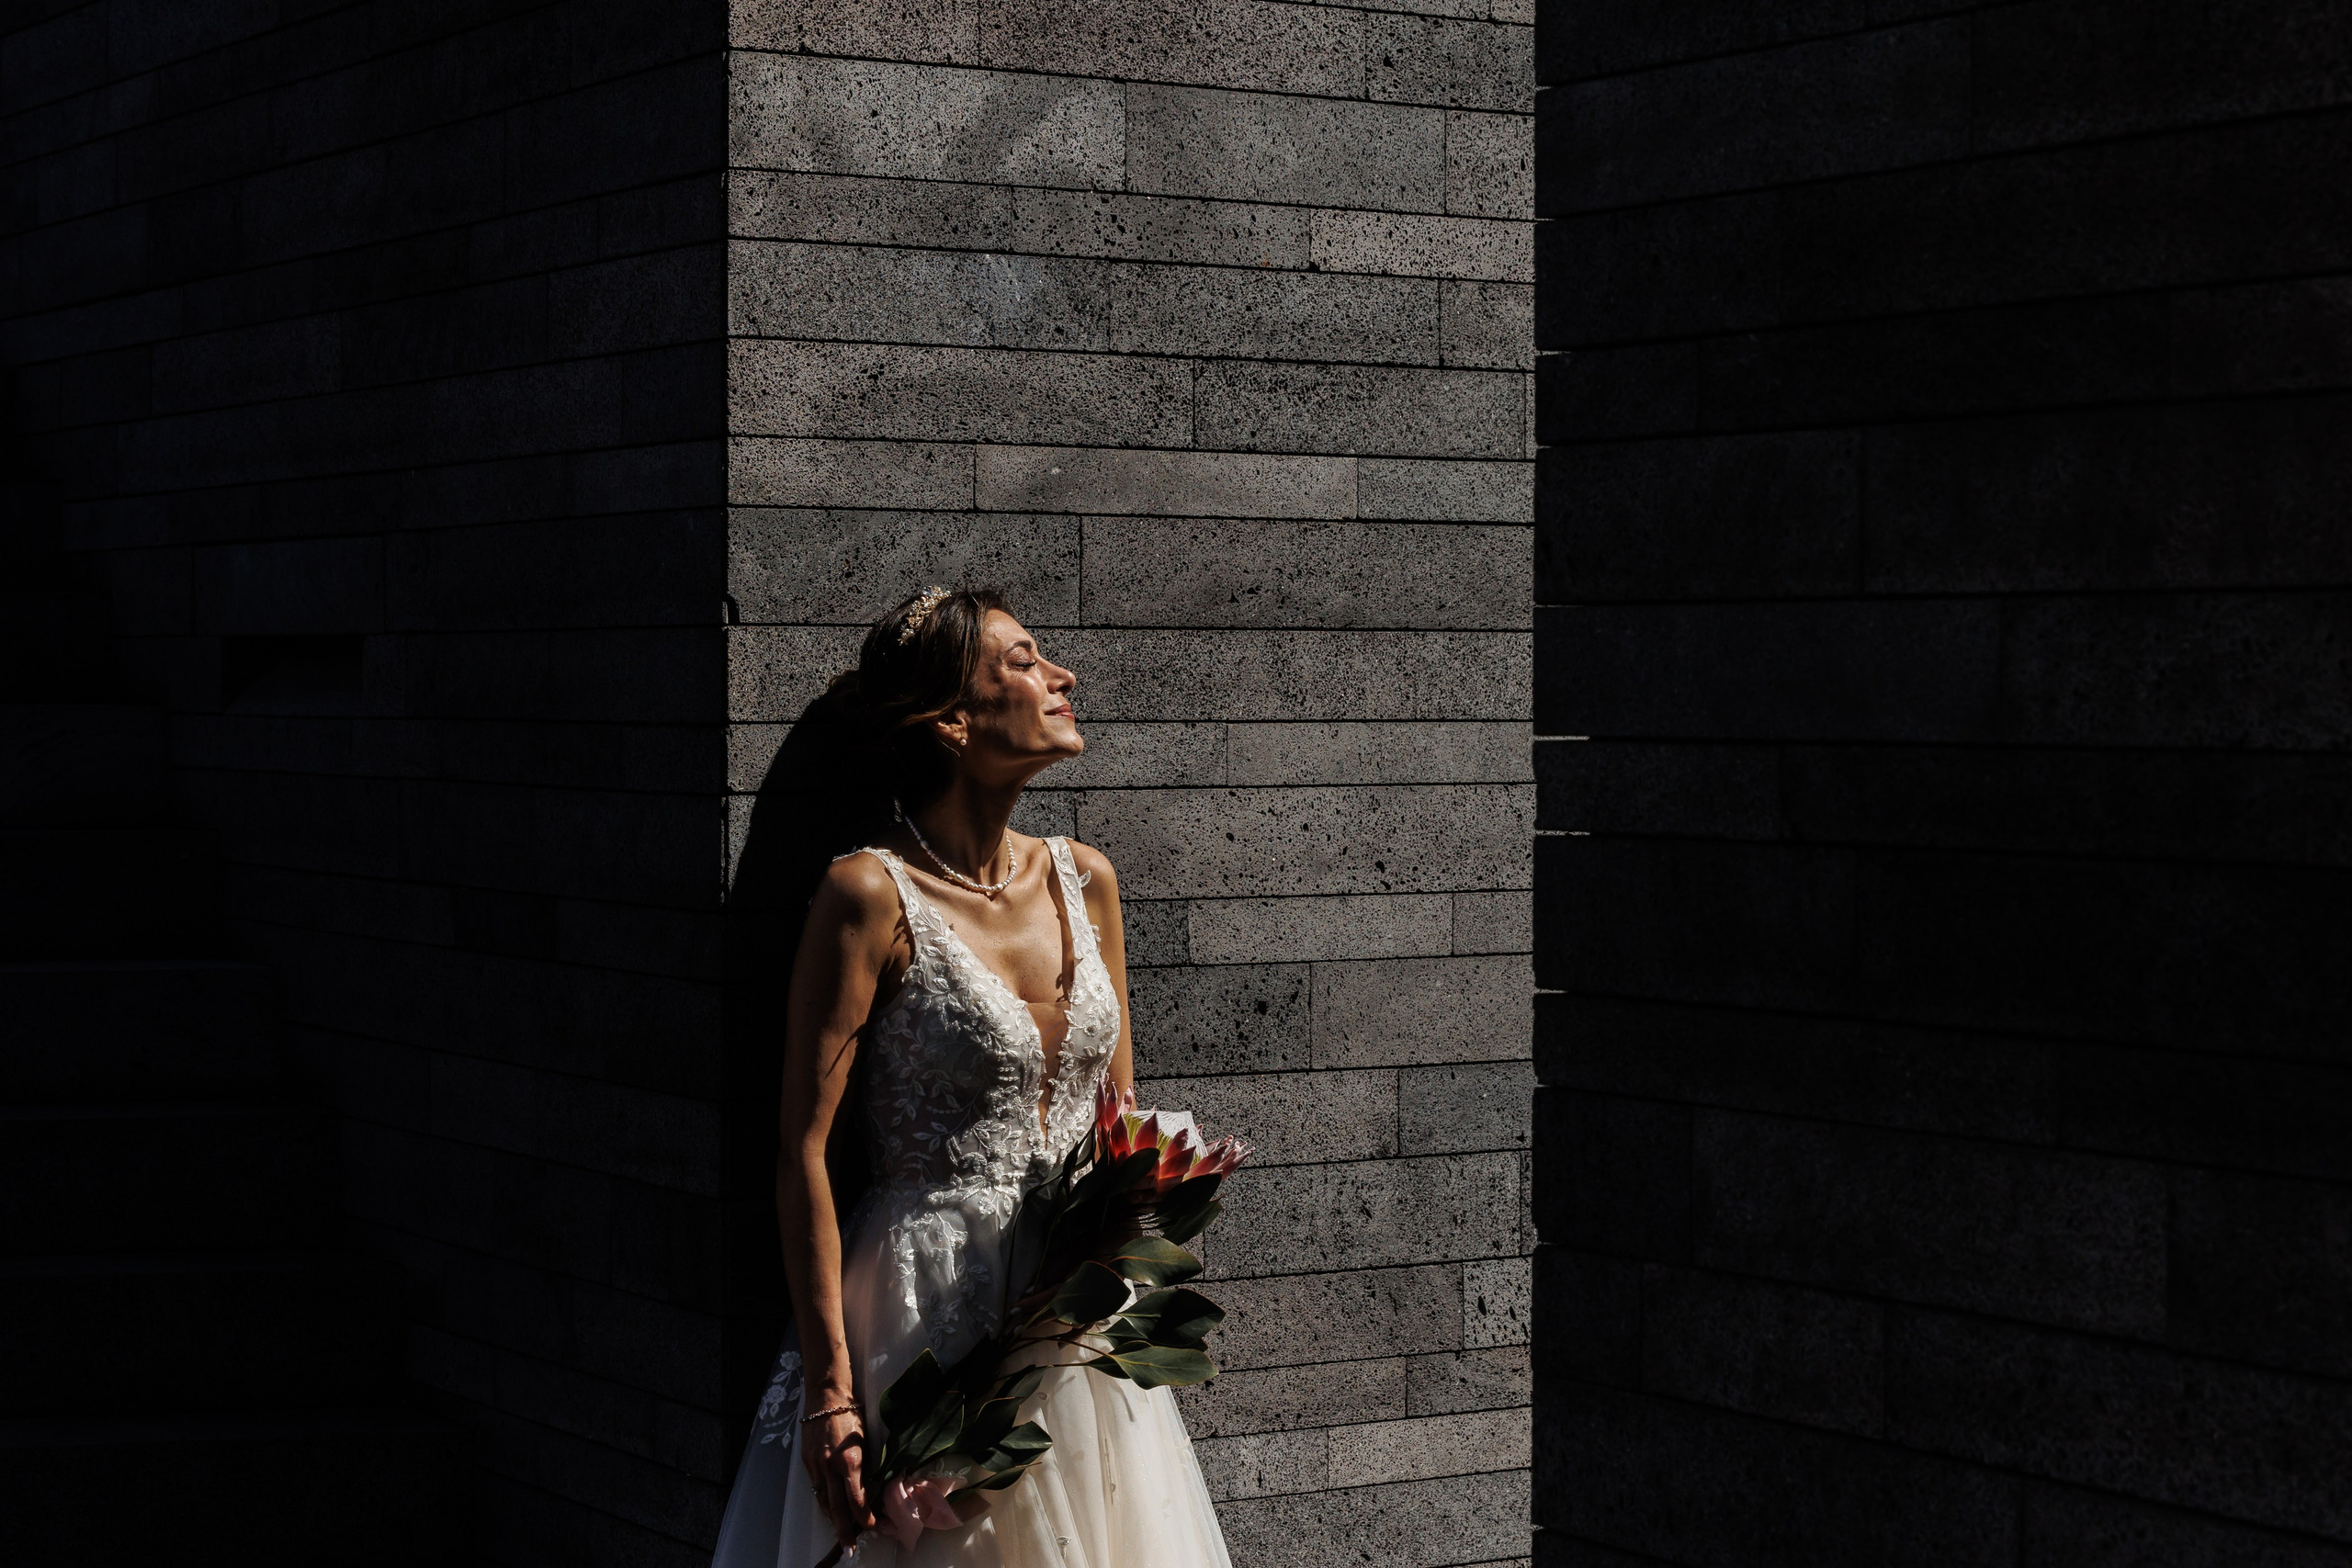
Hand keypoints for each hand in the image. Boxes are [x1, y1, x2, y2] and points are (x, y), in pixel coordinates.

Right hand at [800, 1404, 874, 1545]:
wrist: (826, 1398)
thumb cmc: (851, 1415)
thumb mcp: (864, 1441)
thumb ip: (864, 1466)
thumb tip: (869, 1488)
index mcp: (849, 1461)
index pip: (856, 1499)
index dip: (863, 1516)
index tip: (871, 1527)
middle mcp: (830, 1467)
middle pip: (836, 1507)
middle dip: (843, 1530)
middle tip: (849, 1548)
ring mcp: (816, 1466)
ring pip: (823, 1500)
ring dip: (831, 1518)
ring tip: (839, 1532)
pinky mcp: (807, 1462)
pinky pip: (815, 1487)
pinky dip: (823, 1500)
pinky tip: (828, 1508)